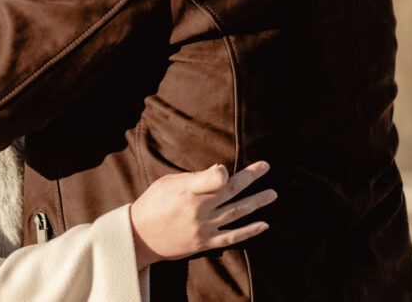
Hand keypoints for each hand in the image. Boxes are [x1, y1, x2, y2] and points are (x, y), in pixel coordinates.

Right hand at [129, 161, 275, 269]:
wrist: (139, 237)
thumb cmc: (153, 204)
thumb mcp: (168, 183)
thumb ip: (194, 178)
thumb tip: (220, 171)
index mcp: (186, 191)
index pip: (215, 178)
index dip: (225, 172)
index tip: (227, 168)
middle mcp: (197, 210)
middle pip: (230, 190)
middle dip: (251, 178)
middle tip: (266, 167)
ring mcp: (203, 228)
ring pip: (236, 212)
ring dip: (256, 202)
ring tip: (272, 194)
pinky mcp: (204, 243)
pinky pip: (232, 236)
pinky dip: (249, 231)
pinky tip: (264, 224)